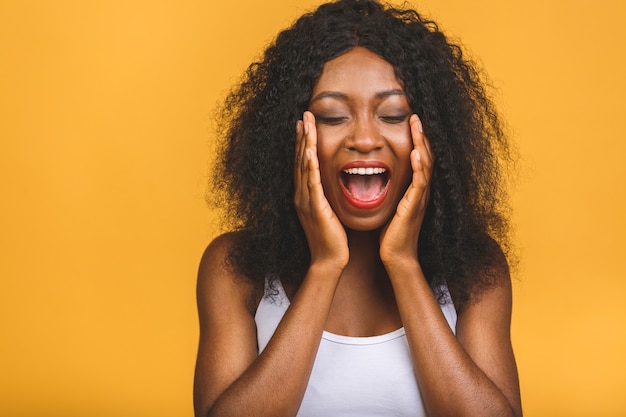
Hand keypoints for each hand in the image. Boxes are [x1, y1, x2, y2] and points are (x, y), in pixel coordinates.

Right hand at [294, 111, 348, 270]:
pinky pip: (311, 183)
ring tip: (306, 124)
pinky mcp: (315, 208)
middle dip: (302, 136)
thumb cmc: (332, 239)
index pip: (303, 163)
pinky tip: (310, 152)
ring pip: (304, 166)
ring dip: (305, 144)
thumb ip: (327, 197)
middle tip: (304, 115)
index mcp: (305, 196)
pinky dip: (310, 166)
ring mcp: (306, 201)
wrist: (329, 260)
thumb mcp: (328, 212)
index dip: (303, 143)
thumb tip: (333, 184)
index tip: (305, 124)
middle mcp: (301, 195)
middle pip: (300, 159)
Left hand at [379, 114, 432, 265]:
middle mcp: (420, 190)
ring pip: (426, 164)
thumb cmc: (390, 233)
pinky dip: (420, 166)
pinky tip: (416, 153)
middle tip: (415, 114)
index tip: (409, 120)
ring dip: (422, 142)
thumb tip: (376, 176)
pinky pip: (420, 183)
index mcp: (414, 188)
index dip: (416, 139)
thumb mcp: (390, 205)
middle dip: (421, 134)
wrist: (395, 256)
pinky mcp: (415, 206)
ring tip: (417, 124)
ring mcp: (420, 197)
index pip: (418, 157)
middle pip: (426, 155)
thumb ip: (389, 190)